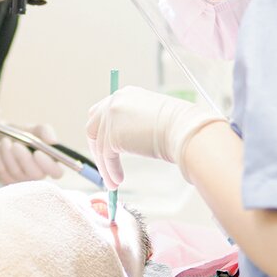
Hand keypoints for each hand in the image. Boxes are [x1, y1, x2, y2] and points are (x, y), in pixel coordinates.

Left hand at [0, 124, 64, 183]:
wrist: (4, 136)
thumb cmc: (24, 134)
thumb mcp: (35, 129)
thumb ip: (45, 132)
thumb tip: (52, 141)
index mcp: (50, 164)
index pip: (56, 172)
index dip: (48, 165)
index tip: (38, 152)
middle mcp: (38, 176)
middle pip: (35, 175)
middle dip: (24, 159)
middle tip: (16, 145)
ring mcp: (22, 181)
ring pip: (16, 173)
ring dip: (9, 155)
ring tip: (5, 141)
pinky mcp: (7, 181)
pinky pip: (2, 173)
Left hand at [85, 86, 225, 188]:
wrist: (183, 129)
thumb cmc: (177, 126)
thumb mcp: (150, 118)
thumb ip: (133, 123)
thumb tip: (125, 142)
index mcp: (125, 95)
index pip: (102, 113)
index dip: (102, 133)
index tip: (105, 150)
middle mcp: (115, 101)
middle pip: (93, 126)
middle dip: (97, 148)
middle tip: (104, 166)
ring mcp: (111, 116)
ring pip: (100, 145)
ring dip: (106, 166)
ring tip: (113, 182)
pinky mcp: (112, 134)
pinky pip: (106, 156)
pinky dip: (111, 170)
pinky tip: (117, 180)